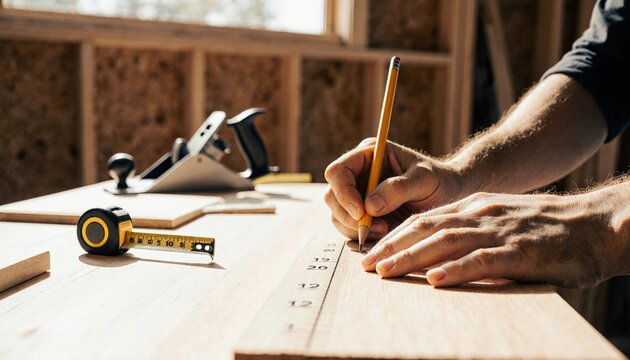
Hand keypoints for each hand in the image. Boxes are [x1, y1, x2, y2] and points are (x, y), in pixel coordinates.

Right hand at [324, 138, 461, 239]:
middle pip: (332, 196)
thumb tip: (369, 206)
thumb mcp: (424, 179)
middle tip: (378, 227)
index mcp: (367, 155)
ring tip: (386, 230)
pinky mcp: (362, 215)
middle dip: (349, 216)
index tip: (361, 212)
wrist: (448, 196)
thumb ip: (398, 189)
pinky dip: (362, 237)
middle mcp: (357, 174)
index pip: (338, 171)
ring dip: (356, 228)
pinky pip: (348, 229)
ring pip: (337, 215)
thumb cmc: (439, 181)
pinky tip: (385, 234)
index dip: (344, 193)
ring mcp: (357, 195)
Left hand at [361, 191, 624, 288]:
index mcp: (474, 208)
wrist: (593, 225)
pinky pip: (483, 260)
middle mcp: (480, 215)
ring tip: (386, 272)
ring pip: (446, 242)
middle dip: (393, 247)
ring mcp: (499, 231)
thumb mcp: (500, 221)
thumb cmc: (544, 229)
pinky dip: (457, 270)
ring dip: (412, 258)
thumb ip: (471, 233)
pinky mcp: (520, 251)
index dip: (396, 236)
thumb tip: (438, 256)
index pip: (425, 220)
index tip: (372, 254)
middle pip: (427, 229)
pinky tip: (436, 280)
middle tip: (366, 265)